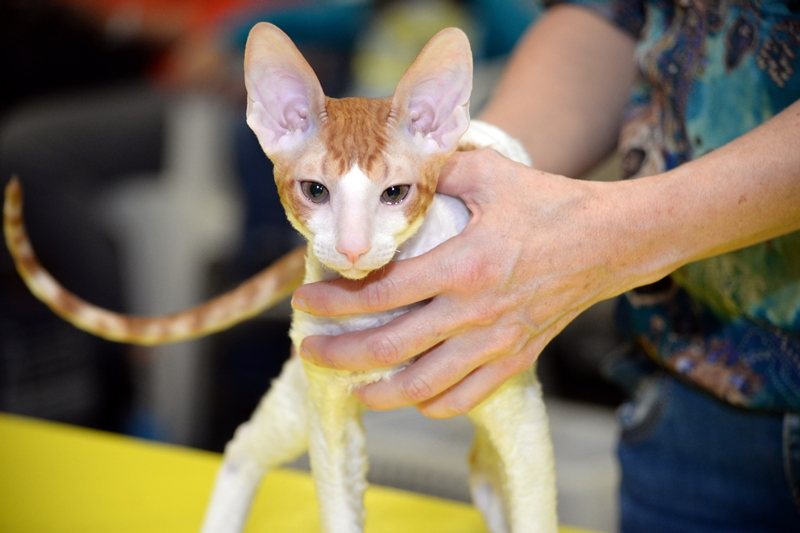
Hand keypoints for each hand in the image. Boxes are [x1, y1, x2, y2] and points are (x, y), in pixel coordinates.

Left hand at [293, 148, 629, 417]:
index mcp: (463, 264)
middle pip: (390, 348)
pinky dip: (431, 404)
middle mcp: (475, 311)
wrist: (610, 242)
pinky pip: (465, 398)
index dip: (335, 300)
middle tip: (309, 350)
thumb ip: (437, 172)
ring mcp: (496, 342)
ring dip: (378, 392)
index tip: (305, 301)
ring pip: (423, 386)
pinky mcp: (515, 359)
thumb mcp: (490, 174)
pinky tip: (411, 396)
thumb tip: (395, 171)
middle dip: (339, 355)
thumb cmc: (549, 204)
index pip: (382, 292)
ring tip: (351, 387)